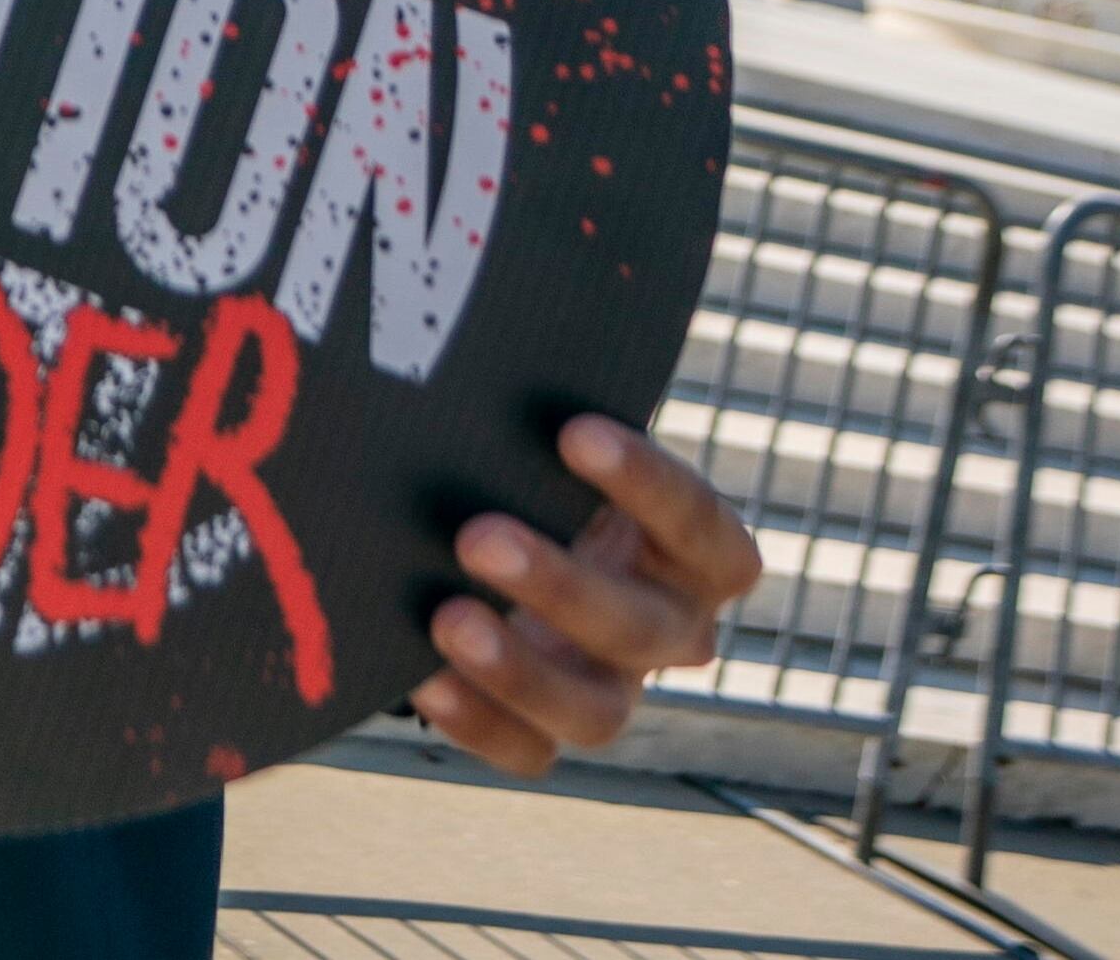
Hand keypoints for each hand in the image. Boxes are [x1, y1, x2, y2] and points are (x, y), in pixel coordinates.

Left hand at [412, 414, 763, 775]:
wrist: (498, 537)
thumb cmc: (535, 474)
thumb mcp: (553, 450)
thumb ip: (540, 429)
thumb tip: (474, 366)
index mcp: (695, 552)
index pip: (696, 522)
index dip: (645, 482)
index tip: (574, 432)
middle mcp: (671, 628)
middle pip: (641, 627)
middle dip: (561, 584)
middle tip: (477, 536)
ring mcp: (615, 689)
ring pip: (596, 712)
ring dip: (521, 671)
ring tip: (446, 620)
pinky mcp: (552, 732)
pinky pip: (530, 752)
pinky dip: (478, 721)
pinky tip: (423, 680)